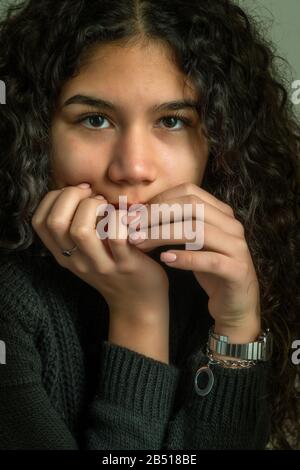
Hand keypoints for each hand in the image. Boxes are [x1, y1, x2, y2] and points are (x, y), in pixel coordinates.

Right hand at [31, 184, 169, 324]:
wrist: (138, 304)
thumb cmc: (114, 267)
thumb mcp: (86, 252)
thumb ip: (76, 228)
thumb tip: (78, 189)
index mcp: (63, 254)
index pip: (39, 222)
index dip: (53, 198)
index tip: (77, 193)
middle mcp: (76, 261)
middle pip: (56, 222)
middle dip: (72, 196)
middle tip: (93, 196)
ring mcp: (99, 265)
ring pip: (81, 230)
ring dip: (94, 207)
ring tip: (107, 206)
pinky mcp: (125, 265)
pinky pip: (117, 237)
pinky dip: (120, 219)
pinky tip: (126, 217)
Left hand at [124, 183, 260, 341]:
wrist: (235, 304)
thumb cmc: (209, 270)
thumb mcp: (193, 243)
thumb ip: (176, 225)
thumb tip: (138, 215)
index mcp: (222, 213)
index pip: (189, 192)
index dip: (159, 200)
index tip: (134, 215)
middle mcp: (232, 225)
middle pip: (192, 206)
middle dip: (157, 214)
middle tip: (132, 227)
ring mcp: (237, 247)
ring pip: (198, 231)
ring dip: (163, 235)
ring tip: (140, 243)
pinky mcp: (238, 271)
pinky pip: (210, 260)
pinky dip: (185, 258)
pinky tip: (165, 259)